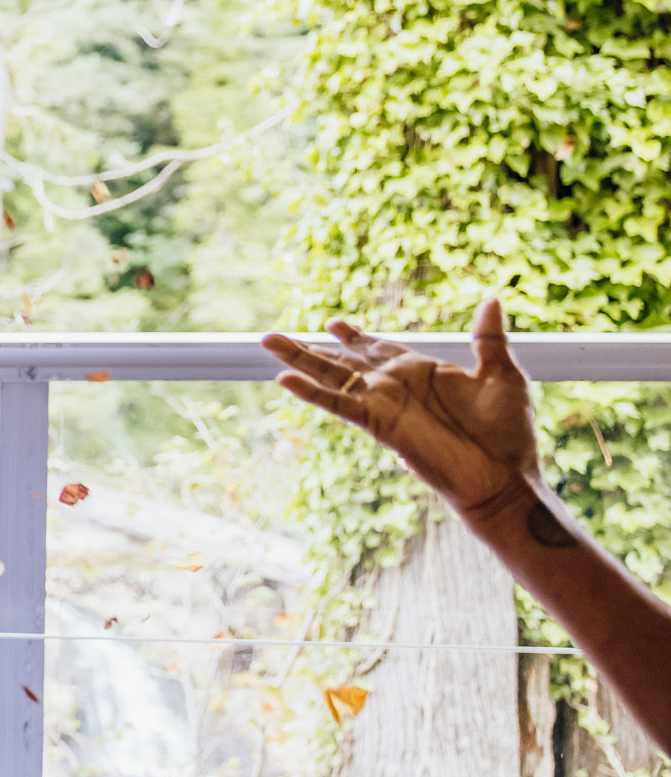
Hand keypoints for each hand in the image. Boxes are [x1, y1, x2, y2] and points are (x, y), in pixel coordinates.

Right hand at [261, 297, 541, 519]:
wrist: (505, 477)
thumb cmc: (509, 433)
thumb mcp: (503, 375)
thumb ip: (488, 339)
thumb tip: (492, 299)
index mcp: (421, 372)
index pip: (378, 349)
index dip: (354, 336)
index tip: (332, 323)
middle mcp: (395, 386)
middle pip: (342, 361)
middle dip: (308, 348)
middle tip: (272, 336)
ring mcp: (384, 404)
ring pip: (331, 377)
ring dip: (299, 360)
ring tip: (267, 344)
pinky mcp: (379, 423)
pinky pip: (340, 404)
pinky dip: (313, 393)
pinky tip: (286, 380)